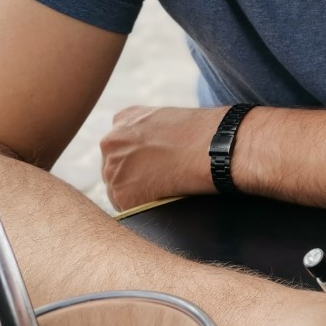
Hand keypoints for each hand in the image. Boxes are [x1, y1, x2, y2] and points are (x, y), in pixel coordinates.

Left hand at [100, 105, 218, 209]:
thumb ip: (145, 129)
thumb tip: (146, 148)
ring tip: (163, 188)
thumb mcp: (166, 117)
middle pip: (114, 167)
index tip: (151, 163)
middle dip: (131, 175)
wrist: (214, 147)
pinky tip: (162, 197)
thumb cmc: (202, 131)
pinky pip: (127, 208)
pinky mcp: (123, 195)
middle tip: (158, 179)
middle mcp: (111, 142)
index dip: (135, 157)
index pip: (119, 146)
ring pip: (118, 188)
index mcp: (122, 120)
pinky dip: (142, 207)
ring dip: (136, 192)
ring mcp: (113, 169)